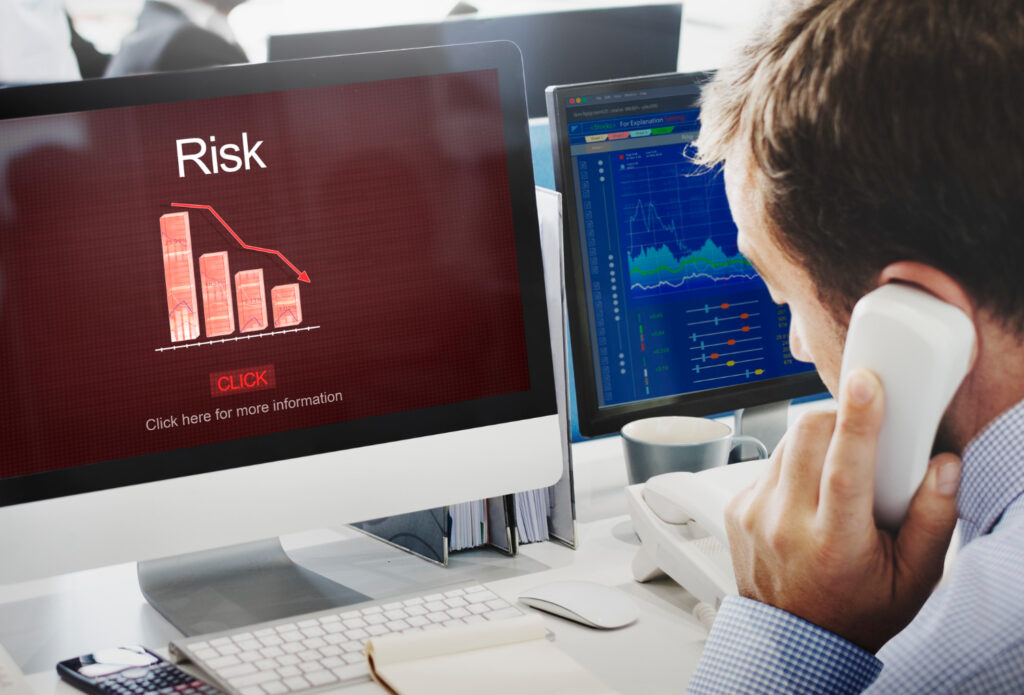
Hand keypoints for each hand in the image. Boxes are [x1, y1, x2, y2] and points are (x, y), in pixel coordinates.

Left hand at [725, 369, 961, 651]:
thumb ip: (933, 520)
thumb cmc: (855, 610)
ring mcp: (756, 514)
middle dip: (837, 417)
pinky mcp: (737, 508)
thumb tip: (942, 467)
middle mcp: (787, 525)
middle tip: (858, 430)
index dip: (858, 419)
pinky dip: (792, 466)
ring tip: (835, 474)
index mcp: (835, 543)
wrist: (795, 641)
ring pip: (785, 443)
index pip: (844, 467)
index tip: (866, 384)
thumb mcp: (912, 579)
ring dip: (814, 442)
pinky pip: (767, 464)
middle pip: (806, 436)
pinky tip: (807, 495)